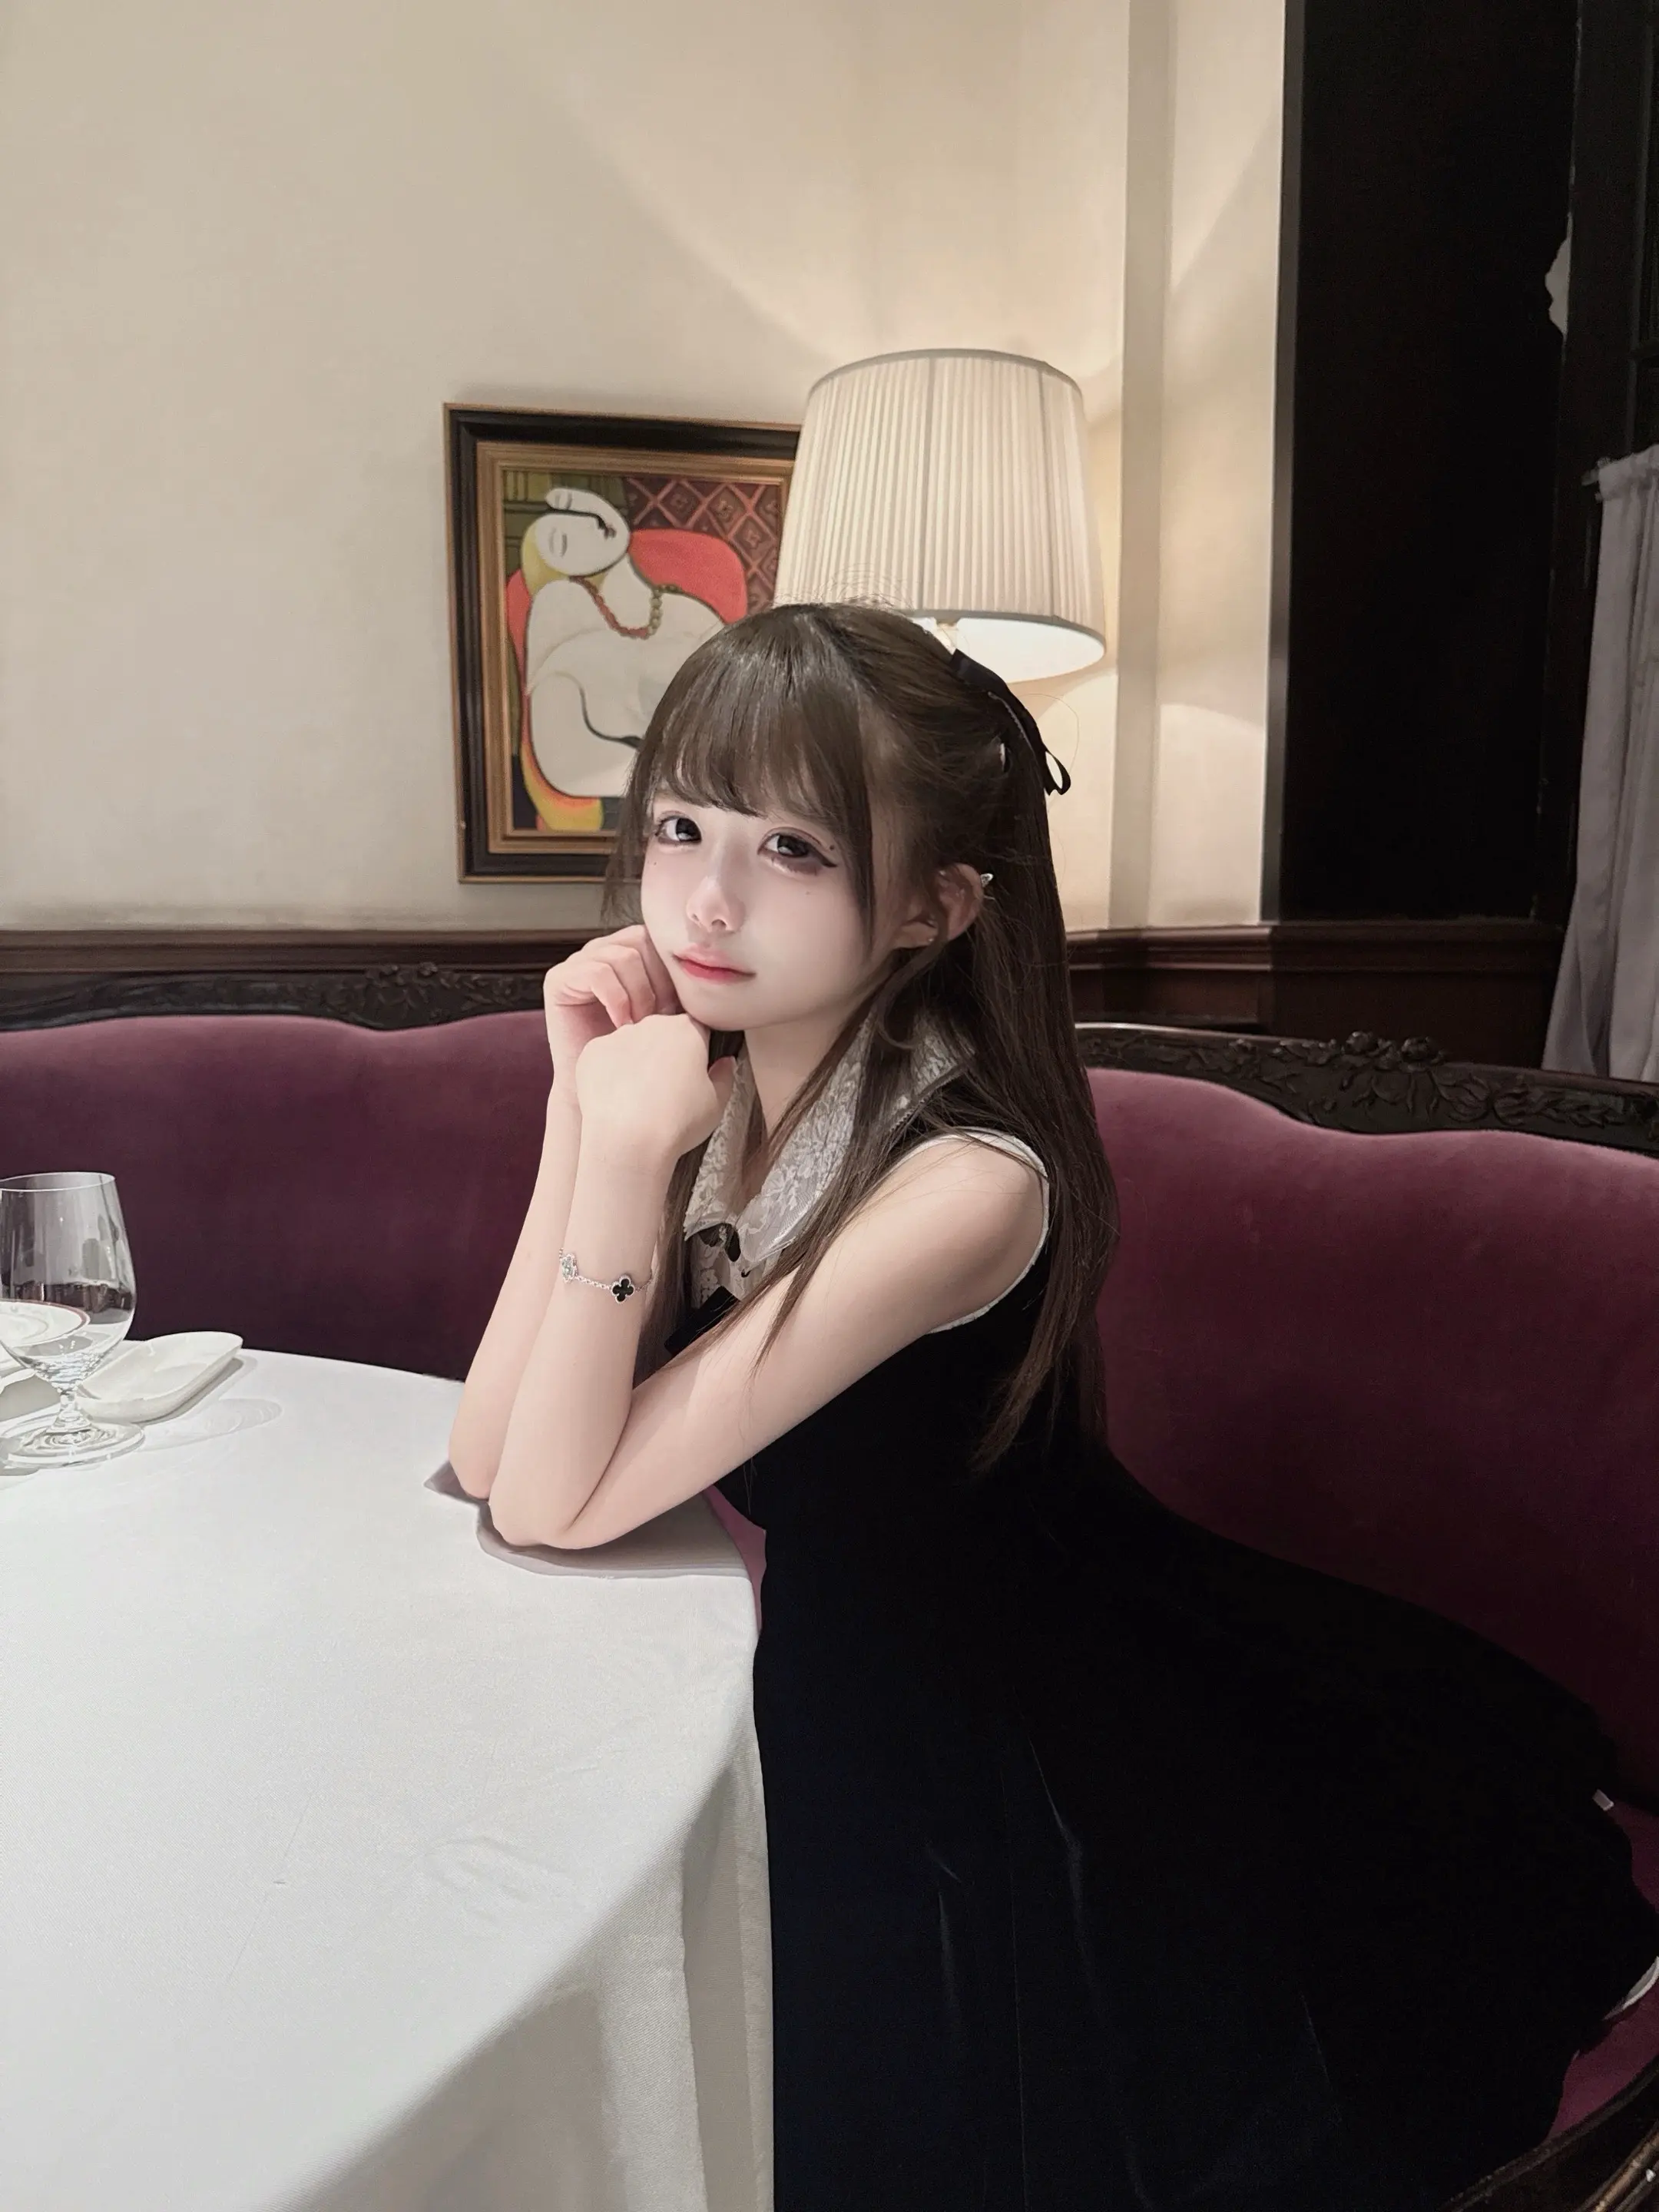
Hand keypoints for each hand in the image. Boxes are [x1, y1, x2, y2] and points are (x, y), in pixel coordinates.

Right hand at [542, 927, 679, 1088]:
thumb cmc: (635, 1056)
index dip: (671, 972)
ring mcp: (577, 963)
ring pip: (623, 956)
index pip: (656, 939)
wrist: (598, 1090)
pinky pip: (597, 972)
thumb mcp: (666, 1015)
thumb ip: (679, 990)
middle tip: (657, 1019)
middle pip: (641, 940)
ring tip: (638, 1026)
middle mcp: (600, 951)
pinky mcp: (558, 979)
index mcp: (627, 953)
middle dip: (656, 982)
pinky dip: (617, 999)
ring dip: (638, 994)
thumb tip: (706, 972)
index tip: (677, 1010)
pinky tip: (620, 1026)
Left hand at [574, 1014, 737, 1167]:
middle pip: (663, 1033)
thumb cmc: (676, 1124)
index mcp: (687, 1030)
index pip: (697, 1029)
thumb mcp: (717, 1104)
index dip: (698, 1052)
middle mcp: (652, 1024)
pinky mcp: (592, 1052)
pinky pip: (605, 1056)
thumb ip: (724, 1076)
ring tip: (638, 1098)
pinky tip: (617, 1098)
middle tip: (666, 1090)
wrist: (628, 1141)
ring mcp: (618, 1036)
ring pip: (632, 1044)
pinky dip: (610, 1073)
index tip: (693, 1073)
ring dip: (637, 1062)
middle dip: (666, 1054)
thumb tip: (725, 1062)